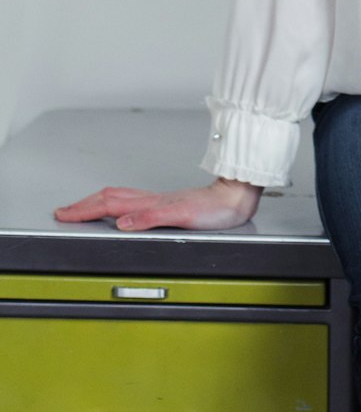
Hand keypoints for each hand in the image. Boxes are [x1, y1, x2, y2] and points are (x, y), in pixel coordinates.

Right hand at [53, 178, 262, 232]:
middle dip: (84, 205)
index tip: (64, 214)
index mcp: (151, 204)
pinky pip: (133, 202)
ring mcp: (159, 201)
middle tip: (64, 211)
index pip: (110, 205)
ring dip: (96, 203)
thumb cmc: (216, 209)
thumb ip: (153, 217)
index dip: (85, 210)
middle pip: (110, 198)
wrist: (236, 198)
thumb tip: (124, 223)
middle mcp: (153, 201)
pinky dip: (115, 205)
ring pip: (120, 198)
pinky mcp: (169, 205)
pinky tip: (119, 210)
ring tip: (82, 208)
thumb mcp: (184, 216)